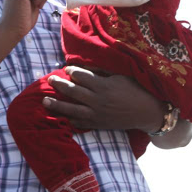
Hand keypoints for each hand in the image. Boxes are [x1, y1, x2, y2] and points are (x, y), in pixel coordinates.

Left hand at [43, 66, 163, 131]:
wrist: (147, 112)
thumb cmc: (136, 90)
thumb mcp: (120, 76)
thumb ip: (102, 72)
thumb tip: (86, 67)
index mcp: (103, 85)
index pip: (81, 76)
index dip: (72, 71)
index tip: (67, 68)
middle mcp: (97, 100)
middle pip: (72, 91)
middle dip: (58, 84)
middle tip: (49, 79)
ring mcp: (97, 114)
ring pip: (71, 109)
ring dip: (57, 105)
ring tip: (44, 101)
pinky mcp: (99, 124)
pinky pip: (81, 123)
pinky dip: (70, 120)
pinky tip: (62, 117)